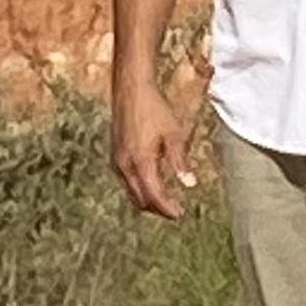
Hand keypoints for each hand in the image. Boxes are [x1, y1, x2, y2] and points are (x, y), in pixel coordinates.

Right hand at [112, 74, 196, 221]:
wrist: (131, 90)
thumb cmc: (155, 109)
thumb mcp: (173, 134)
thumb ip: (180, 161)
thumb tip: (190, 184)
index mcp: (141, 161)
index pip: (153, 195)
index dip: (167, 208)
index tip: (180, 214)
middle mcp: (125, 166)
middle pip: (140, 199)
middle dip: (158, 208)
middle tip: (175, 210)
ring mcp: (117, 161)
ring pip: (132, 192)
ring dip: (148, 200)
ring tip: (166, 200)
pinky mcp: (115, 155)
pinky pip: (127, 181)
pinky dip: (140, 188)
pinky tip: (152, 183)